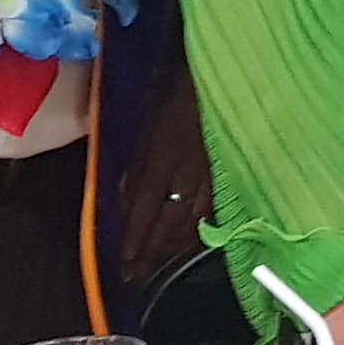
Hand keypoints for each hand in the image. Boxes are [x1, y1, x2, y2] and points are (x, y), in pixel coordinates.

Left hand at [115, 72, 214, 294]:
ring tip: (156, 268)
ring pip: (188, 218)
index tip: (117, 262)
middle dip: (146, 251)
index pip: (139, 205)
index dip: (128, 235)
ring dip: (169, 247)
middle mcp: (186, 168)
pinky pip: (213, 206)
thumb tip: (114, 184)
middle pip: (163, 220)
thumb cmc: (179, 82)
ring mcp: (211, 171)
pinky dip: (199, 229)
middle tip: (132, 277)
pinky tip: (190, 242)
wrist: (226, 67)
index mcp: (161, 152)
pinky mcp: (229, 169)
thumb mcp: (147, 110)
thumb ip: (132, 149)